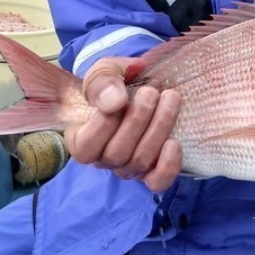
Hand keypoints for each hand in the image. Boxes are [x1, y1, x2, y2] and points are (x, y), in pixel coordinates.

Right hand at [70, 57, 182, 189]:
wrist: (142, 86)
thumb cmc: (117, 82)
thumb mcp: (104, 72)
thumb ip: (101, 83)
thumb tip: (113, 102)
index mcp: (81, 138)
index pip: (84, 147)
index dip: (101, 127)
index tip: (120, 99)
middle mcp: (103, 159)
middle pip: (116, 154)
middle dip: (137, 120)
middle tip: (150, 92)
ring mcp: (128, 167)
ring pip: (139, 161)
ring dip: (158, 129)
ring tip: (170, 98)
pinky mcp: (152, 171)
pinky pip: (157, 181)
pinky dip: (167, 166)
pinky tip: (174, 144)